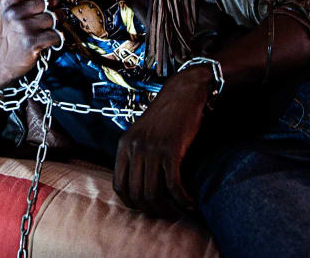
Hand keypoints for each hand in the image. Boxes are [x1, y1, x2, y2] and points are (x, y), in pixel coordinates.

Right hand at [0, 0, 62, 87]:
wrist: (2, 62)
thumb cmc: (9, 34)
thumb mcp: (7, 9)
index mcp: (7, 1)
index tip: (45, 1)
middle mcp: (13, 13)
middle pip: (47, 1)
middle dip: (53, 8)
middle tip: (50, 15)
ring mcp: (23, 28)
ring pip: (53, 17)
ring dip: (56, 23)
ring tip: (49, 28)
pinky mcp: (33, 42)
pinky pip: (56, 34)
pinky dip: (56, 38)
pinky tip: (48, 40)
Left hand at [113, 67, 212, 218]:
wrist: (183, 94)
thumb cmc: (167, 117)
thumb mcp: (144, 135)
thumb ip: (138, 155)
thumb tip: (141, 186)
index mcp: (124, 146)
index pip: (119, 186)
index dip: (132, 203)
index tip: (147, 209)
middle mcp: (134, 148)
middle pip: (136, 193)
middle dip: (152, 210)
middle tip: (167, 214)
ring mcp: (151, 149)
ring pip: (153, 193)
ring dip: (168, 209)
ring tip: (180, 213)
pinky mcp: (170, 149)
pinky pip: (173, 185)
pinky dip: (182, 199)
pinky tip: (191, 203)